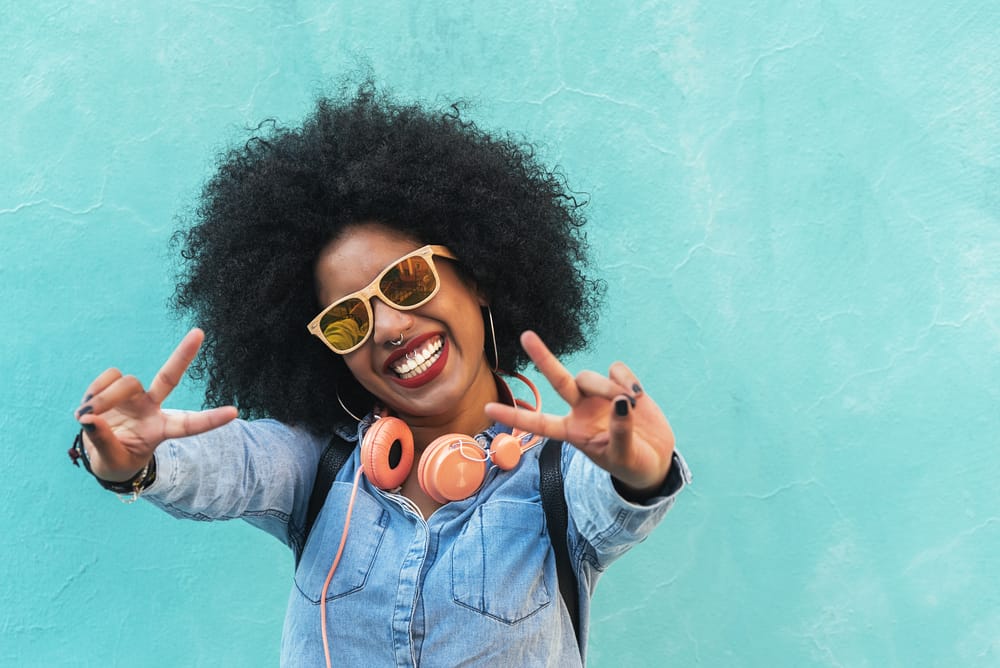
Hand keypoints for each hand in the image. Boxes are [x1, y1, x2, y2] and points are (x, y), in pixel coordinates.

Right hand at [74, 328, 237, 480]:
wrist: (103, 453)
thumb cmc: (117, 460)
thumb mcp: (113, 461)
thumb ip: (104, 442)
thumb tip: (90, 419)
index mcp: (162, 430)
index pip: (190, 425)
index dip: (211, 419)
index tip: (235, 412)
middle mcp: (153, 408)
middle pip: (169, 378)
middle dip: (184, 354)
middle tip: (199, 332)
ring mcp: (135, 396)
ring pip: (126, 382)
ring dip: (105, 397)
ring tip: (90, 416)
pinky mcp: (116, 388)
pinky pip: (108, 377)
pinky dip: (95, 390)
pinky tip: (87, 407)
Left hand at [484, 331, 674, 495]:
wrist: (656, 459)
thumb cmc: (632, 464)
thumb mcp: (624, 456)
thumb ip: (620, 431)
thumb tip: (622, 403)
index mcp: (573, 433)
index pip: (539, 424)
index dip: (514, 417)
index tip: (488, 407)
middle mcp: (581, 410)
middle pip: (558, 380)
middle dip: (544, 358)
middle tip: (526, 335)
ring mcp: (599, 396)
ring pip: (592, 376)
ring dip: (609, 387)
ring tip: (630, 404)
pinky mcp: (620, 385)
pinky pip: (616, 370)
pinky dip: (626, 379)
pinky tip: (637, 395)